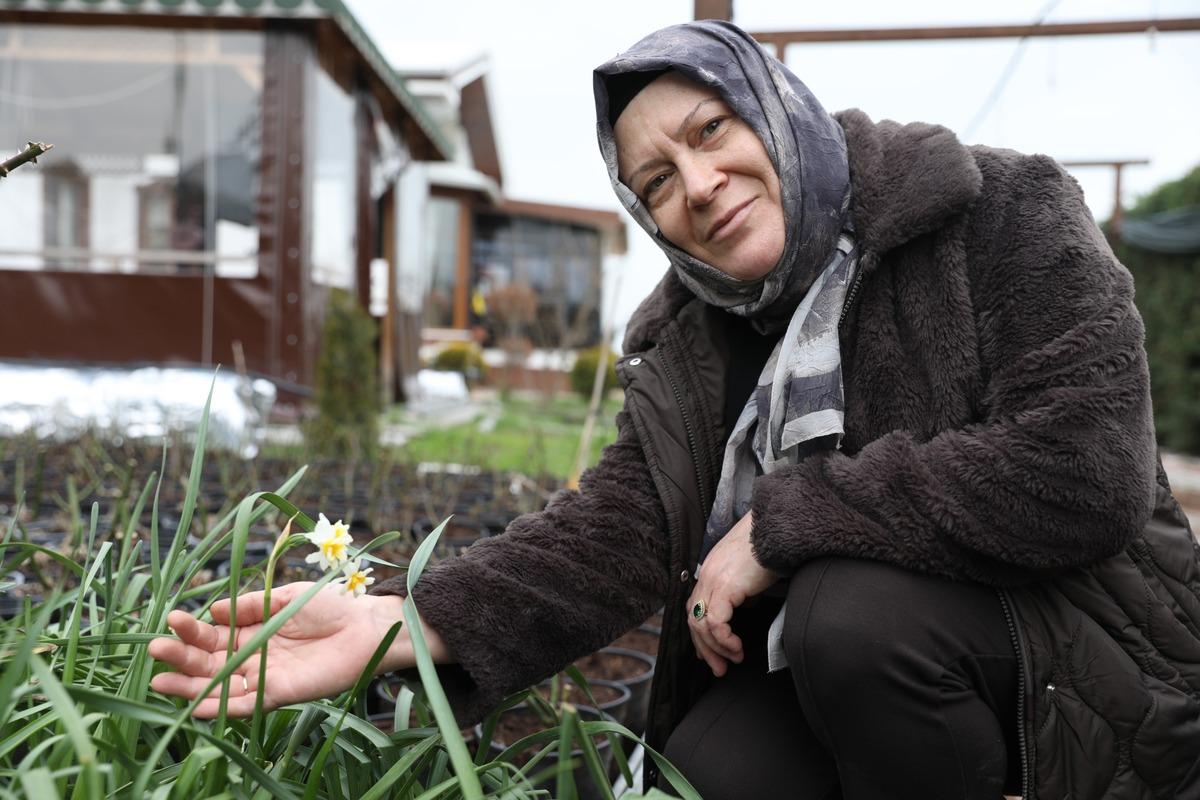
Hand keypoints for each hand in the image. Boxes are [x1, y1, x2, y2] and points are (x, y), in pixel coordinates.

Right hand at [148, 582, 444, 717]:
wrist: (366, 626)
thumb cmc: (330, 606)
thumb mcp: (285, 596)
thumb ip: (252, 604)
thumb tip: (213, 609)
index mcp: (251, 629)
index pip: (212, 633)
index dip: (192, 629)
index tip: (172, 618)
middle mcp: (252, 655)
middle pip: (208, 661)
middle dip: (181, 656)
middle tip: (155, 648)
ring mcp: (262, 676)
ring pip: (218, 686)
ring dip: (188, 686)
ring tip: (158, 681)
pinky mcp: (278, 694)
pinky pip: (243, 704)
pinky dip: (218, 707)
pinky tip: (194, 705)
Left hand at [686, 511, 776, 676]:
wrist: (777, 529)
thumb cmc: (770, 546)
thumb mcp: (749, 571)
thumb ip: (740, 587)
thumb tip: (743, 604)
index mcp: (711, 571)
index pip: (695, 608)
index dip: (701, 634)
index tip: (711, 652)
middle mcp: (707, 575)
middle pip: (694, 620)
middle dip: (705, 648)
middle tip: (718, 667)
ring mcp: (712, 580)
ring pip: (701, 625)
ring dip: (716, 648)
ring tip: (733, 660)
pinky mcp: (724, 587)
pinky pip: (716, 623)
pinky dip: (725, 640)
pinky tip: (737, 648)